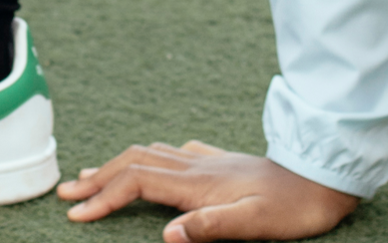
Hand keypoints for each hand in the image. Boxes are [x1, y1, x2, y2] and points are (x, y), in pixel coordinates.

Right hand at [58, 141, 359, 241]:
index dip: (104, 197)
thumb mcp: (254, 225)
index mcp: (198, 184)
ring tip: (91, 176)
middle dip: (97, 178)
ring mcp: (208, 161)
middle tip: (65, 193)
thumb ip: (210, 228)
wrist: (322, 178)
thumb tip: (167, 234)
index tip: (77, 216)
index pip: (136, 182)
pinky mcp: (221, 162)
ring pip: (149, 155)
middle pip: (133, 163)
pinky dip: (148, 159)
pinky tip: (152, 163)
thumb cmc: (291, 209)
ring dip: (116, 165)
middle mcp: (196, 166)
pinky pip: (172, 154)